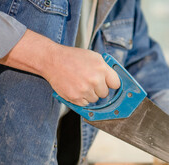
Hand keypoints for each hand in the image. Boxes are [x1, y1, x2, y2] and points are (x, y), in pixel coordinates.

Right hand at [0, 30, 119, 105]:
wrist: (52, 60)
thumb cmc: (72, 58)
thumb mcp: (93, 57)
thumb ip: (105, 68)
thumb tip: (115, 81)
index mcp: (101, 68)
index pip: (116, 84)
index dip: (111, 84)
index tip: (109, 85)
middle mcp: (94, 79)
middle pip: (105, 94)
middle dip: (99, 89)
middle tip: (89, 81)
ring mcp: (85, 89)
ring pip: (95, 99)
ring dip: (89, 94)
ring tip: (80, 83)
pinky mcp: (75, 97)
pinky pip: (85, 104)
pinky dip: (81, 99)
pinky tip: (75, 88)